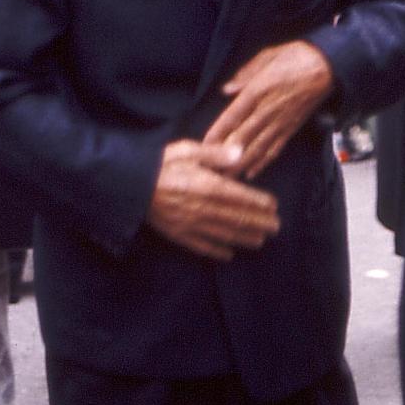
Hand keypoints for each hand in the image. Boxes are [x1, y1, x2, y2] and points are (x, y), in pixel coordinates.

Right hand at [146, 139, 280, 260]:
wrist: (129, 187)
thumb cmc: (158, 164)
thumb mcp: (186, 150)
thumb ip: (214, 154)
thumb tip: (239, 153)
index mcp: (207, 186)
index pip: (240, 197)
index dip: (259, 203)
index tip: (273, 206)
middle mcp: (203, 209)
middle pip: (237, 218)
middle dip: (258, 223)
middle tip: (276, 227)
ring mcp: (191, 225)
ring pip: (224, 234)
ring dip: (244, 238)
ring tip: (261, 241)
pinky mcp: (178, 235)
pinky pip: (202, 246)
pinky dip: (218, 251)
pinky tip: (229, 255)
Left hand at [203, 41, 334, 180]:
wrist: (327, 66)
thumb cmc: (297, 56)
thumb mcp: (268, 56)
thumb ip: (245, 74)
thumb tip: (227, 89)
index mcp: (258, 90)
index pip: (233, 116)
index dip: (218, 132)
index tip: (204, 145)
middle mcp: (267, 110)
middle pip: (242, 138)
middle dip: (225, 156)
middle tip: (211, 171)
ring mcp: (280, 122)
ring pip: (257, 148)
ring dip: (241, 165)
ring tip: (226, 179)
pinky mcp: (291, 128)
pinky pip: (275, 149)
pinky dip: (263, 162)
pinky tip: (251, 173)